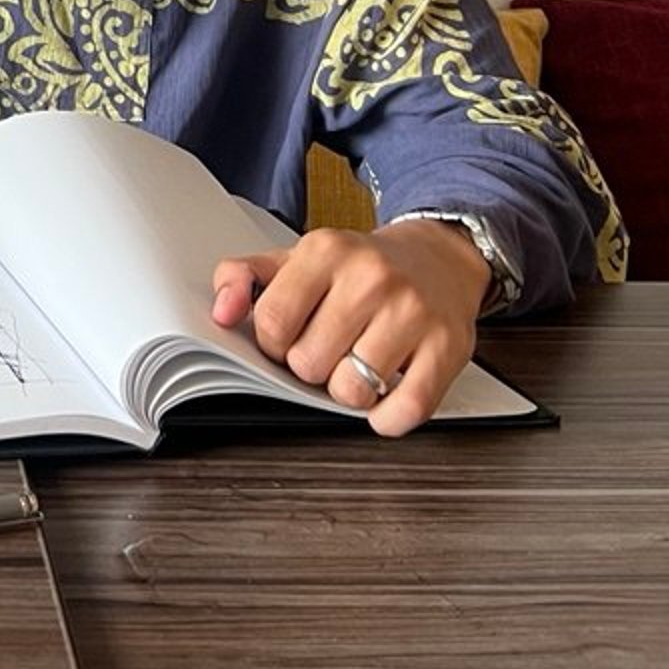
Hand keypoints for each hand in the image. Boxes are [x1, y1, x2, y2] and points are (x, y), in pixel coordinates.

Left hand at [209, 219, 491, 437]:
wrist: (437, 258)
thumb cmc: (359, 268)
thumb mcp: (297, 258)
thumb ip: (244, 278)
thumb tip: (221, 312)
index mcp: (325, 250)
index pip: (272, 323)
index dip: (273, 344)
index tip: (287, 338)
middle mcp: (370, 277)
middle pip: (309, 363)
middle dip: (310, 368)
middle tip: (327, 351)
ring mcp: (412, 312)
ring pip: (352, 391)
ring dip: (347, 392)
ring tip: (356, 366)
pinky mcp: (447, 348)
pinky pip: (406, 409)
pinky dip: (388, 418)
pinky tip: (384, 396)